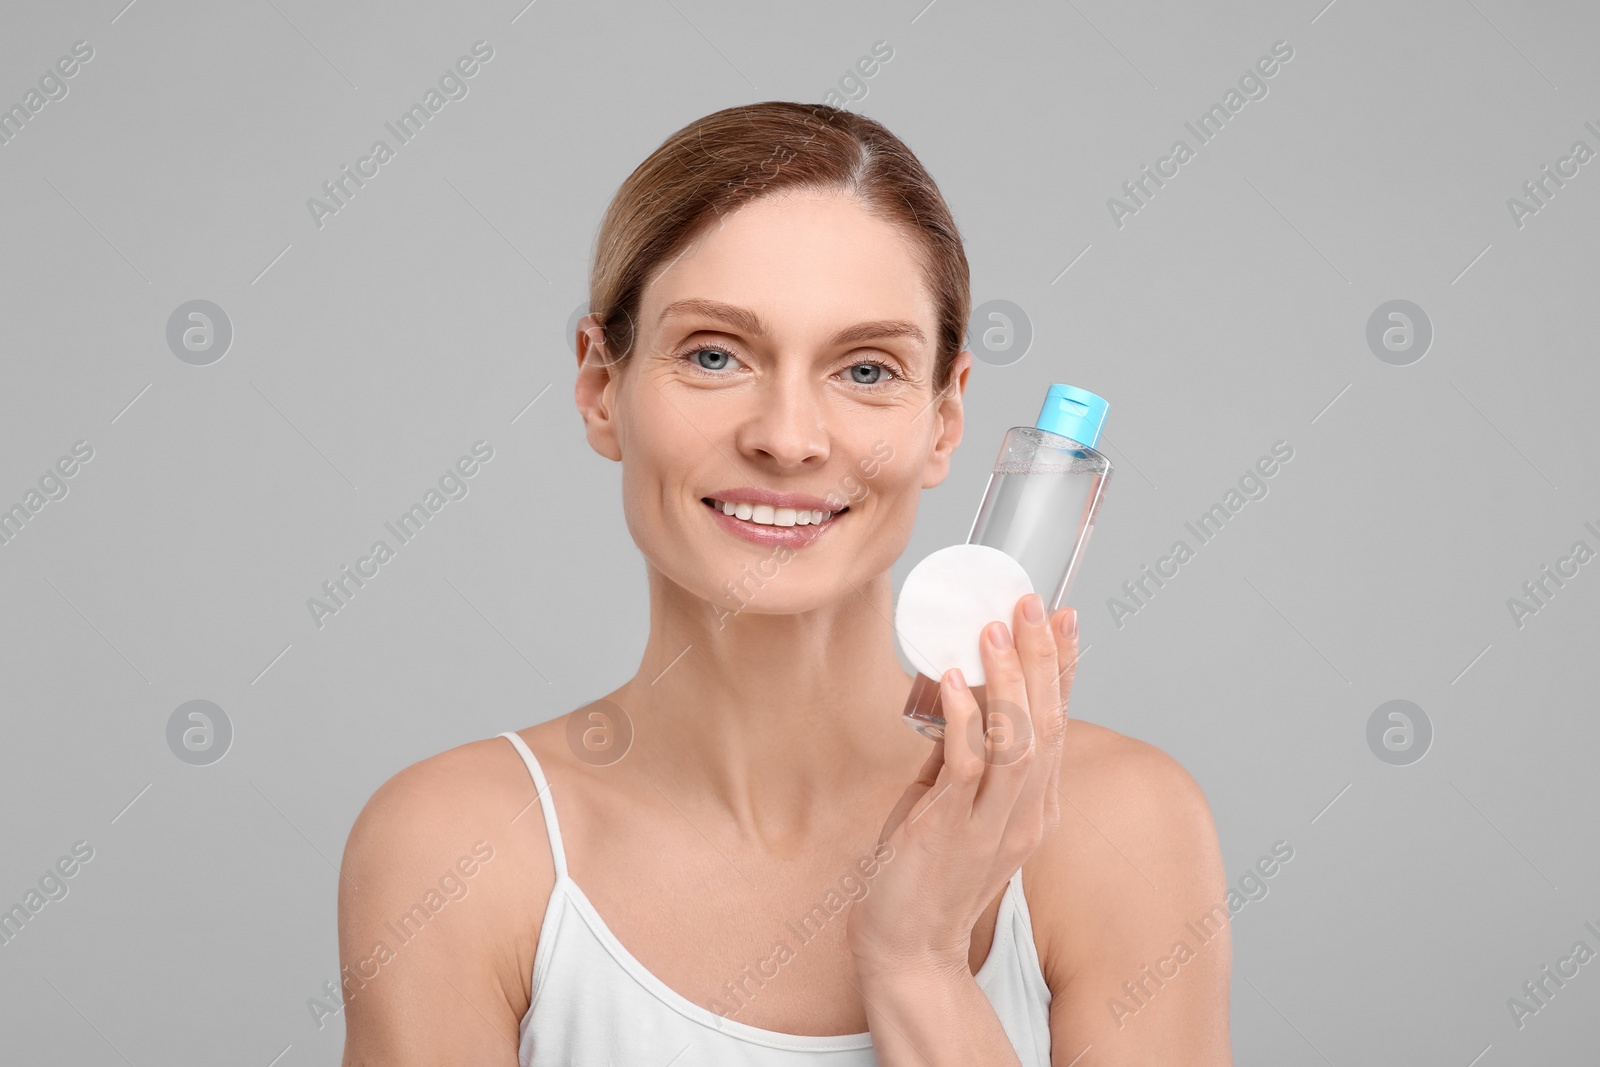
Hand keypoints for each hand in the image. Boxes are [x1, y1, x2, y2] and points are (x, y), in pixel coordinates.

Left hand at [847, 594, 1078, 979]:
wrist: (907, 950)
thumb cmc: (924, 877)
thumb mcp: (952, 805)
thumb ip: (960, 755)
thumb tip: (954, 694)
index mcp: (1034, 806)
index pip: (1058, 723)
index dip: (1063, 668)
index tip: (1064, 617)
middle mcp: (1025, 813)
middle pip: (1048, 723)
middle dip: (1043, 658)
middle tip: (1032, 603)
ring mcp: (992, 824)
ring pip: (1018, 740)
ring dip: (1008, 680)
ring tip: (995, 629)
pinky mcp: (952, 831)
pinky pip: (967, 767)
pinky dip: (964, 719)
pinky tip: (951, 681)